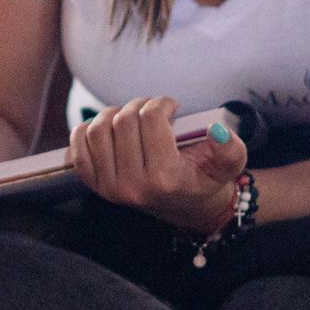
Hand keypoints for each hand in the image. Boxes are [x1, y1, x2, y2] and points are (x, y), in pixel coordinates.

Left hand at [67, 96, 246, 232]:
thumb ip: (231, 149)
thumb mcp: (229, 166)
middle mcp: (134, 187)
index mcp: (165, 178)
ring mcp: (110, 188)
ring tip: (131, 117)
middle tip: (151, 110)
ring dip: (112, 114)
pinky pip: (78, 149)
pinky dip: (86, 131)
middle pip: (123, 120)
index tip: (171, 107)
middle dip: (139, 105)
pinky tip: (107, 127)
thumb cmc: (205, 179)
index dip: (161, 103)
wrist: (185, 206)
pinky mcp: (95, 186)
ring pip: (98, 130)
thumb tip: (216, 130)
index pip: (150, 119)